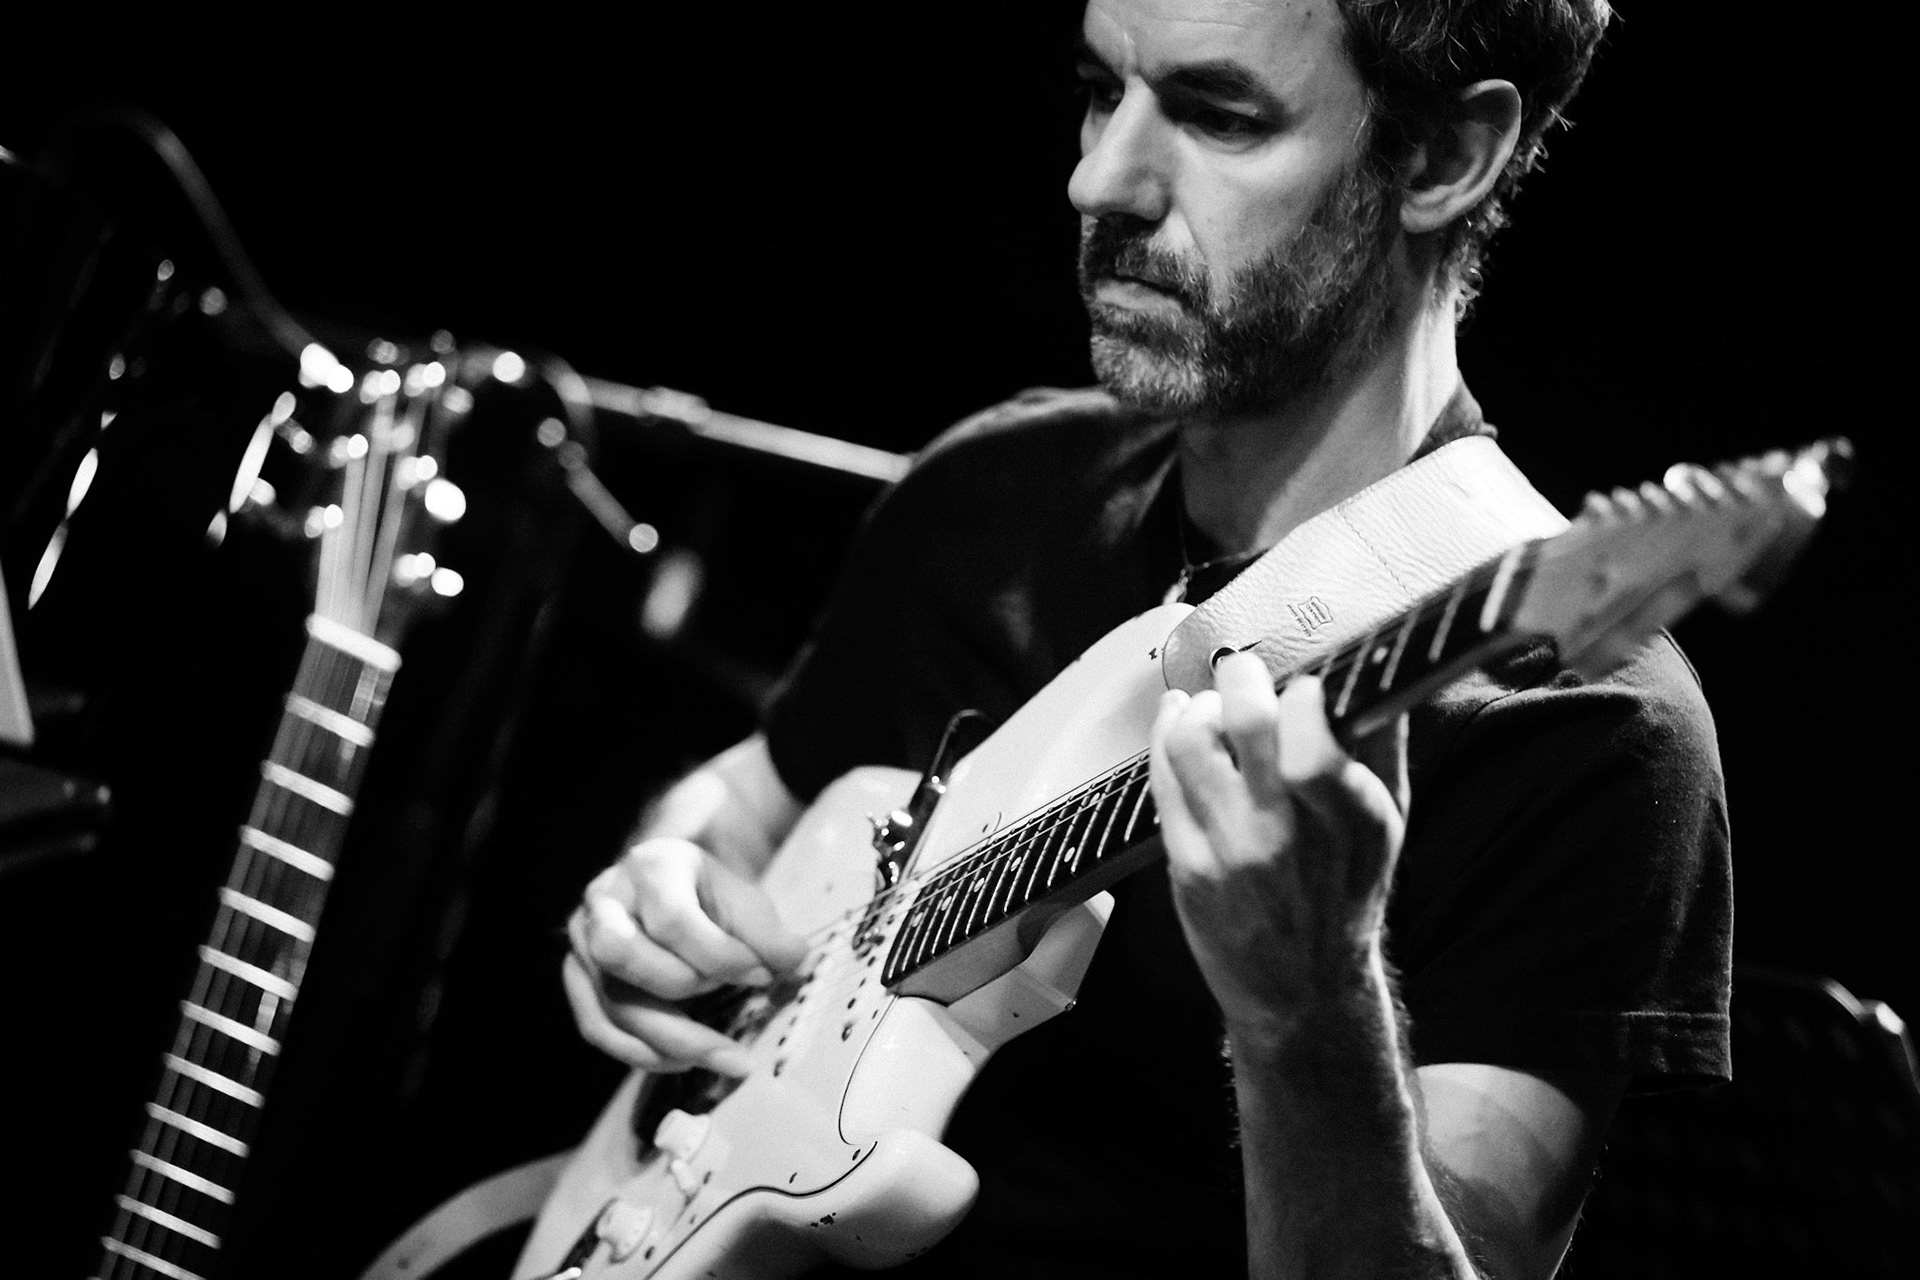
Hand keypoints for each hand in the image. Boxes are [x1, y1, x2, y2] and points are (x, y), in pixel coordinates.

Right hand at [564, 836, 809, 1074]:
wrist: (679, 891)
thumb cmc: (711, 897)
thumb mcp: (744, 900)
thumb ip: (767, 932)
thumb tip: (794, 961)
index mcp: (649, 866)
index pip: (671, 920)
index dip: (719, 956)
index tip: (763, 974)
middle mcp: (603, 900)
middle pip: (620, 956)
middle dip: (683, 989)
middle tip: (735, 999)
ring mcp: (581, 942)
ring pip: (612, 1004)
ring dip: (674, 1039)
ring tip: (727, 1056)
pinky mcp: (578, 979)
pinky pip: (599, 1028)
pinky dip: (645, 1053)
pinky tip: (687, 1060)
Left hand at [1149, 653, 1407, 1032]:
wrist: (1301, 989)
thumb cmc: (1346, 894)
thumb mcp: (1388, 824)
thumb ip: (1382, 744)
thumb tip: (1373, 668)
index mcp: (1351, 818)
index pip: (1313, 737)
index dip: (1302, 693)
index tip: (1302, 685)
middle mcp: (1288, 834)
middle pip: (1247, 724)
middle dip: (1241, 678)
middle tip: (1243, 671)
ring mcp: (1231, 852)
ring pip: (1191, 743)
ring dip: (1196, 706)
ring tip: (1209, 705)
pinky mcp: (1187, 866)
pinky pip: (1163, 781)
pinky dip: (1165, 737)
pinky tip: (1176, 722)